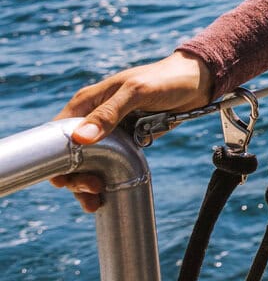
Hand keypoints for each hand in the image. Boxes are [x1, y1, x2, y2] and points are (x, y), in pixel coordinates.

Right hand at [51, 53, 213, 212]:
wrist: (199, 81)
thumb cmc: (166, 79)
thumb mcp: (137, 92)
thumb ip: (109, 113)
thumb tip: (81, 138)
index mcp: (87, 102)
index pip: (57, 134)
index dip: (55, 157)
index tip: (66, 178)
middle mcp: (93, 117)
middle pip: (71, 154)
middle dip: (75, 176)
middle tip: (92, 189)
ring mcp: (110, 131)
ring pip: (89, 162)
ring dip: (87, 183)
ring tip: (95, 201)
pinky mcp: (127, 139)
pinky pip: (110, 162)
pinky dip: (105, 178)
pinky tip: (106, 195)